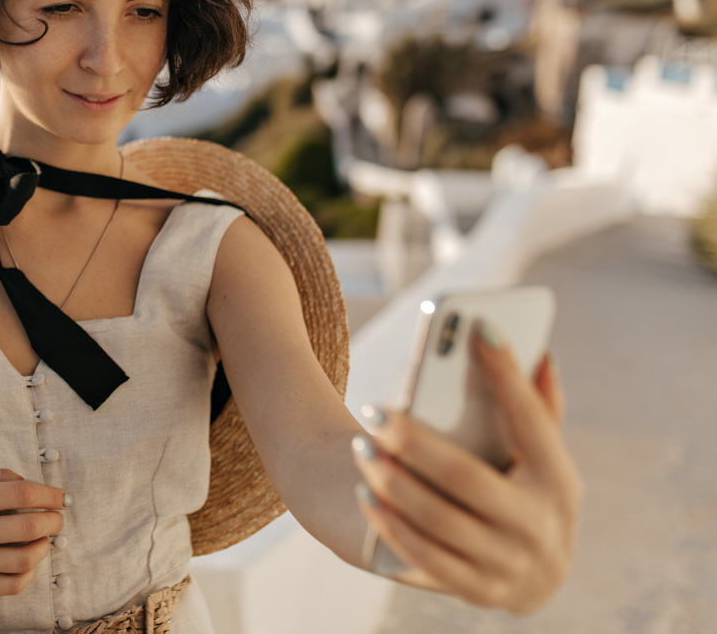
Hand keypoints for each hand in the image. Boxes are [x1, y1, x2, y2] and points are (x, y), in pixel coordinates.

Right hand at [0, 466, 69, 595]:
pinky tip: (28, 560)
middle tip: (57, 518)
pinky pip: (13, 585)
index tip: (62, 497)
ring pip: (26, 559)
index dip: (50, 494)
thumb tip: (33, 484)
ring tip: (43, 539)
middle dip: (54, 520)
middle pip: (30, 526)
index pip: (22, 493)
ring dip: (45, 546)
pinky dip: (30, 572)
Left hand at [352, 329, 583, 612]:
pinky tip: (366, 497)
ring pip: (439, 522)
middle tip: (373, 412)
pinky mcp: (479, 592)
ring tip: (361, 450)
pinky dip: (393, 528)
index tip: (478, 328)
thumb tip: (542, 355)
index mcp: (560, 482)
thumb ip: (540, 409)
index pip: (531, 420)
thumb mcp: (542, 458)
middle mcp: (540, 527)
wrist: (535, 578)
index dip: (507, 374)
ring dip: (394, 486)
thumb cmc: (528, 493)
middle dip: (416, 444)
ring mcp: (510, 566)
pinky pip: (426, 561)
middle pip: (466, 478)